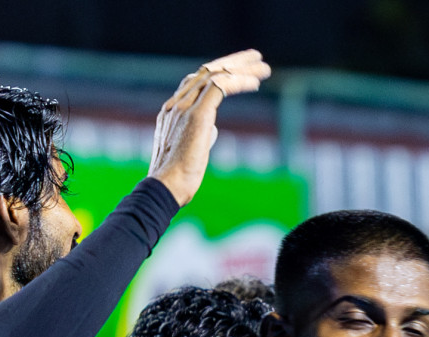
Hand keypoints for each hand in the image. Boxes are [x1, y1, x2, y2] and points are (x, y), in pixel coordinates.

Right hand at [149, 50, 271, 205]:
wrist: (164, 188)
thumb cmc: (177, 178)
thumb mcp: (189, 150)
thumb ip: (199, 134)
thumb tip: (212, 129)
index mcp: (171, 110)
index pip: (196, 81)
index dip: (218, 72)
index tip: (238, 70)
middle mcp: (175, 104)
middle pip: (206, 71)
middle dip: (233, 62)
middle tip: (256, 57)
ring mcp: (184, 107)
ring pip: (215, 75)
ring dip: (242, 69)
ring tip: (264, 67)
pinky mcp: (196, 115)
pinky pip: (220, 88)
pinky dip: (239, 82)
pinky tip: (256, 83)